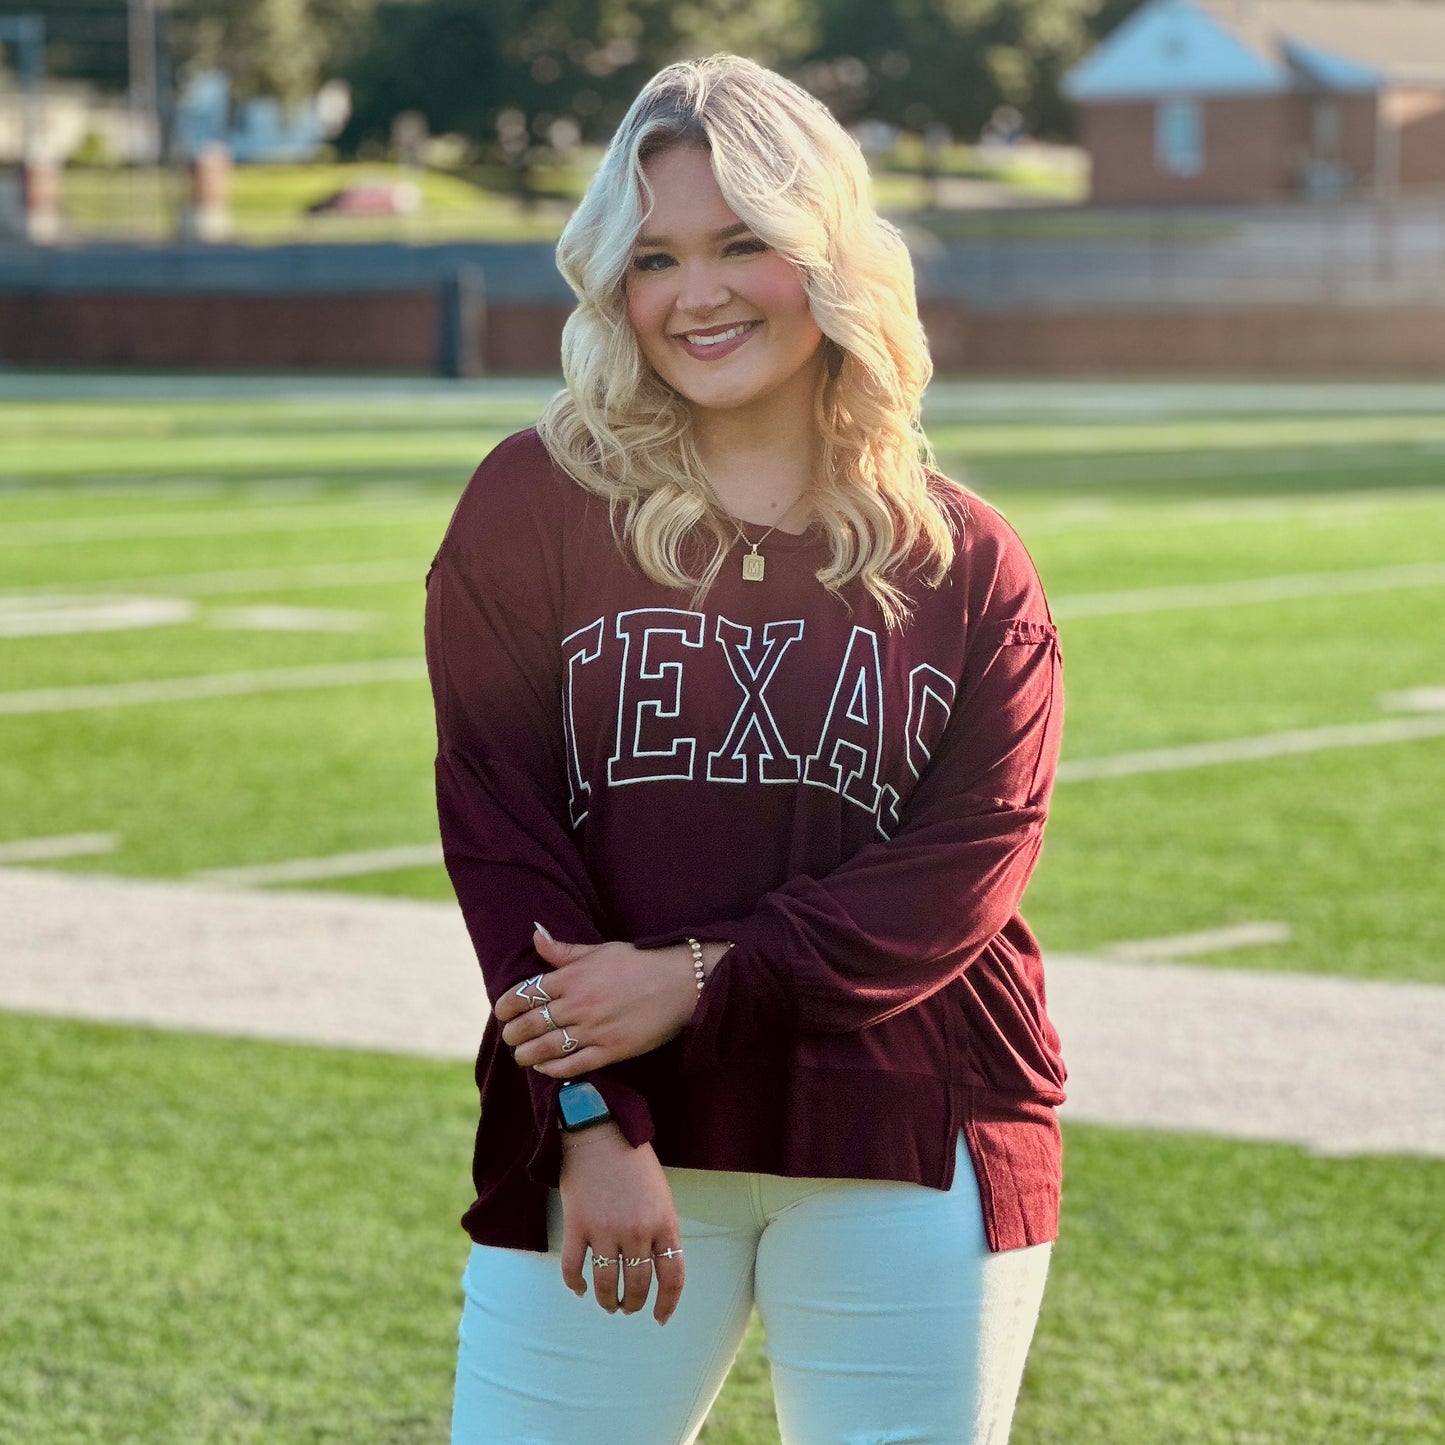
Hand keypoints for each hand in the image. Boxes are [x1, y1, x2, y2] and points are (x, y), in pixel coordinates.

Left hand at [497, 930, 724, 1078]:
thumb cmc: (640, 962)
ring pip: (546, 1048)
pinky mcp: (611, 1051)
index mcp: (573, 977)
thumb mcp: (600, 950)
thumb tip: (535, 935)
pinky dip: (552, 1069)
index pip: (526, 993)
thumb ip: (565, 950)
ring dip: (526, 1054)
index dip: (507, 1006)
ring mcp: (594, 1030)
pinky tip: (544, 1068)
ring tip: (521, 1056)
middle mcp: (579, 1004)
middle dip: (513, 1033)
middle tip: (510, 1037)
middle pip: (531, 1024)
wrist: (681, 983)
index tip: (502, 1012)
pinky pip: (572, 1065)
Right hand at [558, 1122, 684, 1324]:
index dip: (668, 1304)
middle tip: (627, 1308)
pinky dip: (576, 1284)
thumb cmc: (635, 1161)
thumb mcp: (661, 1195)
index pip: (672, 1277)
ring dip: (607, 1301)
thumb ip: (661, 1229)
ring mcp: (605, 1230)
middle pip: (637, 1285)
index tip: (660, 1318)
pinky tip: (580, 1289)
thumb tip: (657, 1266)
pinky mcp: (577, 1225)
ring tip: (607, 1305)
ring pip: (606, 1283)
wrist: (601, 1132)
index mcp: (664, 1222)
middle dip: (633, 1303)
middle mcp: (637, 1231)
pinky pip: (574, 1268)